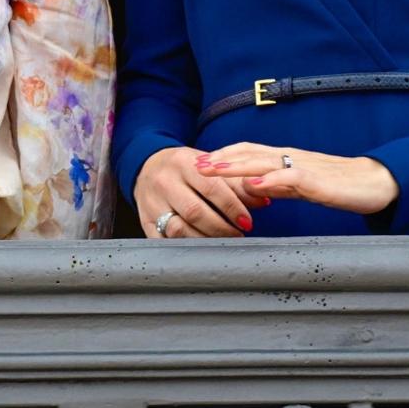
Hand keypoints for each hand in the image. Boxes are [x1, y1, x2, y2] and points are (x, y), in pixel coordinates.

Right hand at [133, 145, 269, 238]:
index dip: (232, 207)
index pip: (211, 187)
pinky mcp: (144, 219)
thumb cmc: (185, 169)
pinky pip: (165, 241)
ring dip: (206, 240)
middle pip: (195, 211)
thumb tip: (264, 199)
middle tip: (238, 234)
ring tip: (222, 241)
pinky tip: (200, 247)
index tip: (247, 221)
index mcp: (182, 162)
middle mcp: (164, 180)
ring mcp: (151, 201)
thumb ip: (235, 183)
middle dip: (222, 228)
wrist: (148, 166)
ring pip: (179, 229)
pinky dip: (184, 247)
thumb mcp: (207, 167)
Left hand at [194, 142, 399, 214]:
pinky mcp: (318, 181)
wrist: (376, 182)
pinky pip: (290, 178)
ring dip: (235, 165)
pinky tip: (254, 186)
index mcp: (285, 159)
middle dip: (220, 158)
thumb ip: (277, 185)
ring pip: (263, 162)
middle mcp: (290, 157)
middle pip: (249, 153)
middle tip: (194, 164)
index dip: (223, 155)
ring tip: (213, 169)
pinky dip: (270, 181)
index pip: (248, 152)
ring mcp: (303, 167)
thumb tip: (251, 189)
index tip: (198, 161)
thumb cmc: (339, 184)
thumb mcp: (301, 186)